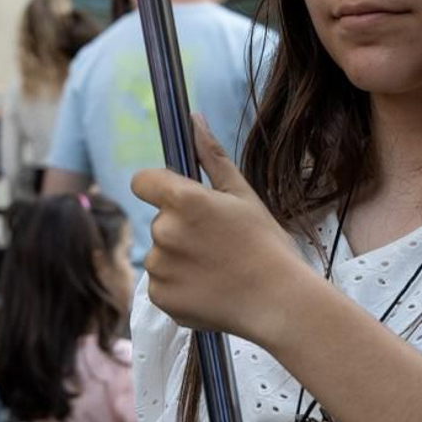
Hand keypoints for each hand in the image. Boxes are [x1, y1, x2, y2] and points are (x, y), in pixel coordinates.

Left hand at [131, 116, 316, 344]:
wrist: (278, 302)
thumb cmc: (266, 244)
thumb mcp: (243, 195)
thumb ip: (212, 156)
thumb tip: (193, 119)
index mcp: (183, 201)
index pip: (143, 181)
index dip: (159, 186)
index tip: (179, 198)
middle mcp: (163, 232)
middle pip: (159, 220)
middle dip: (181, 227)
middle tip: (218, 242)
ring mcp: (159, 268)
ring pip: (161, 253)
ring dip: (180, 257)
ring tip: (217, 269)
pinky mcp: (159, 298)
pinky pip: (162, 283)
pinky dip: (179, 286)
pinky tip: (209, 288)